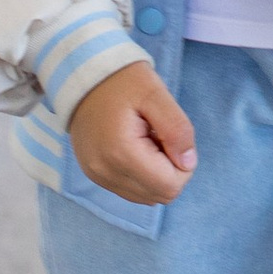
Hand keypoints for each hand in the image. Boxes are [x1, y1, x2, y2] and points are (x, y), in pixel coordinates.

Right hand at [69, 62, 198, 204]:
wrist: (84, 76)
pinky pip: (130, 190)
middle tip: (160, 136)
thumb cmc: (123, 81)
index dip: (183, 165)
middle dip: (170, 169)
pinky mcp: (94, 175)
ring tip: (147, 140)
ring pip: (145, 196)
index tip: (172, 136)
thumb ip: (177, 130)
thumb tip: (188, 163)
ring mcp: (97, 176)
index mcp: (121, 153)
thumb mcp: (156, 95)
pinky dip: (141, 175)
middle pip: (159, 195)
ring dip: (156, 173)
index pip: (169, 186)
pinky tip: (136, 147)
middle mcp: (105, 172)